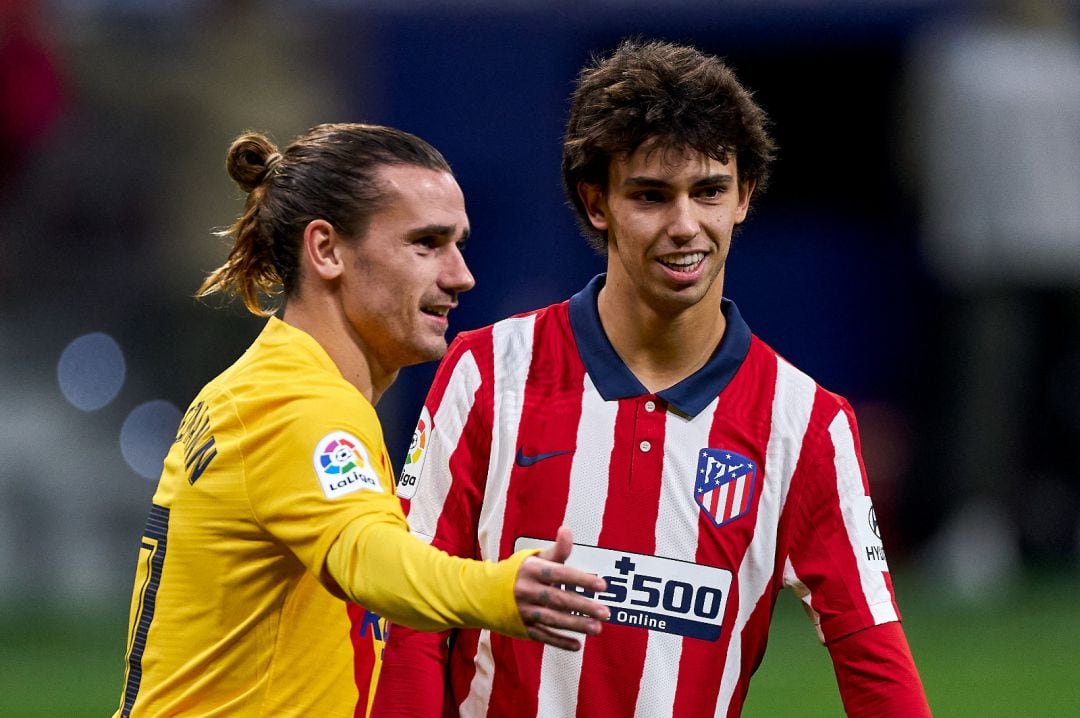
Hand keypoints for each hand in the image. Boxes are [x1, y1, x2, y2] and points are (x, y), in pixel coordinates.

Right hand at [514, 526, 608, 649]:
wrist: (485, 593)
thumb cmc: (519, 572)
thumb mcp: (534, 558)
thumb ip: (556, 550)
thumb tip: (567, 530)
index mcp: (532, 570)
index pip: (560, 574)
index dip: (581, 579)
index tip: (602, 585)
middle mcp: (527, 590)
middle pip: (559, 600)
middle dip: (583, 607)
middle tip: (605, 612)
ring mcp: (524, 611)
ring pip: (553, 620)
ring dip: (576, 625)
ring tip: (597, 628)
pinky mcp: (522, 628)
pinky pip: (543, 636)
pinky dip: (559, 642)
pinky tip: (577, 645)